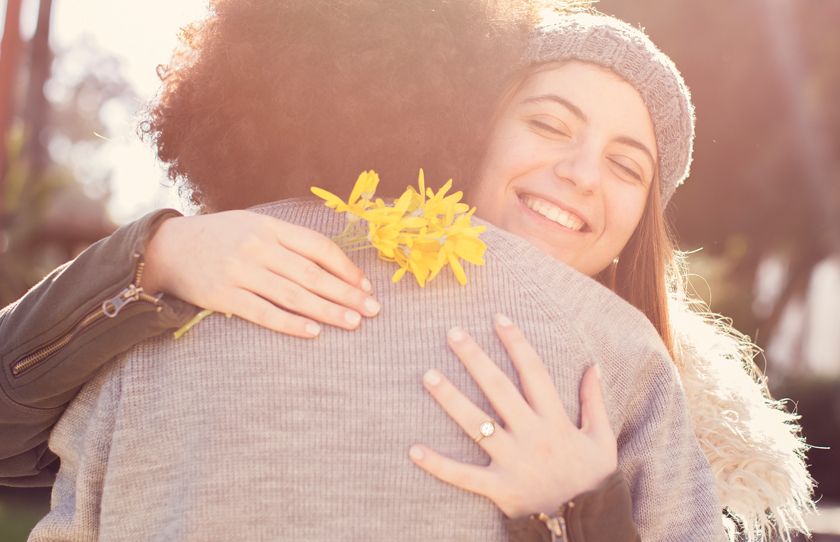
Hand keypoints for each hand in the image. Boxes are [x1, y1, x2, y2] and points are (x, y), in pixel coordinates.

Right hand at [142, 210, 380, 337]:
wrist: (167, 247)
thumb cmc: (221, 238)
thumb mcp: (254, 226)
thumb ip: (288, 241)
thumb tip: (332, 264)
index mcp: (270, 226)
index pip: (318, 247)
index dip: (346, 268)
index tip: (366, 286)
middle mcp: (258, 246)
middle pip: (312, 273)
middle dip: (346, 293)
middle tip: (373, 310)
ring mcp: (240, 271)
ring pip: (293, 294)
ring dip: (327, 310)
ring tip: (353, 322)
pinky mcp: (223, 295)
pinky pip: (263, 312)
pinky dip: (289, 323)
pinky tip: (313, 332)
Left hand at [409, 314, 616, 517]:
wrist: (587, 523)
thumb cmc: (592, 479)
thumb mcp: (602, 439)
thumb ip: (594, 402)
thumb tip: (593, 366)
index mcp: (555, 421)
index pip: (534, 372)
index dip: (517, 343)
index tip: (499, 319)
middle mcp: (532, 436)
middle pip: (499, 389)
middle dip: (475, 359)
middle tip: (453, 333)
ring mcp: (513, 462)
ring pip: (476, 424)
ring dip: (451, 399)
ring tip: (428, 375)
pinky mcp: (498, 488)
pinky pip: (463, 475)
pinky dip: (438, 464)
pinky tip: (413, 449)